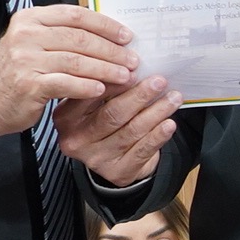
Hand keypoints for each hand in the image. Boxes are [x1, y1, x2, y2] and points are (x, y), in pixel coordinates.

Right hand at [0, 4, 138, 138]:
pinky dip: (88, 86)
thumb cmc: (17, 72)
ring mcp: (25, 59)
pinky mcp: (28, 84)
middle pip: (79, 38)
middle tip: (133, 60)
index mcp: (30, 19)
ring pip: (77, 61)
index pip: (75, 15)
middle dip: (111, 50)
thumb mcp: (33, 43)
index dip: (105, 25)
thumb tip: (108, 34)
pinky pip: (67, 83)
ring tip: (126, 76)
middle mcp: (26, 35)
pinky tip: (103, 90)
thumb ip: (62, 34)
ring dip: (106, 69)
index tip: (127, 36)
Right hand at [54, 72, 179, 186]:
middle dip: (140, 96)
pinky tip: (169, 123)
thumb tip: (130, 67)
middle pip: (112, 114)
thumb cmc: (102, 122)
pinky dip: (158, 136)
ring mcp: (96, 159)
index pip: (91, 96)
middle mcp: (77, 140)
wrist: (109, 159)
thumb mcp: (92, 103)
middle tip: (159, 81)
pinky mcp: (117, 172)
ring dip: (156, 112)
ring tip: (173, 98)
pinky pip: (142, 151)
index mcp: (66, 117)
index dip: (115, 82)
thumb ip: (104, 86)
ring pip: (131, 131)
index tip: (134, 69)